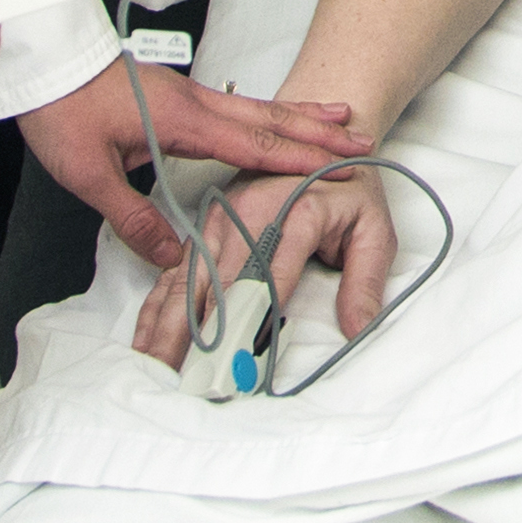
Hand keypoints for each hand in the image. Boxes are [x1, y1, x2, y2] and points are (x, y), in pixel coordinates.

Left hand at [21, 62, 366, 276]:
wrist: (43, 66)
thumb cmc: (61, 111)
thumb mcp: (88, 174)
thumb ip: (132, 217)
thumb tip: (171, 256)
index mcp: (182, 121)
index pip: (254, 143)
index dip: (299, 158)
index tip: (338, 166)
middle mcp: (195, 103)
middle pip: (269, 119)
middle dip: (318, 133)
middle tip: (361, 139)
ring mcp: (188, 96)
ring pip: (257, 107)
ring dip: (300, 115)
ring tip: (339, 117)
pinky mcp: (177, 96)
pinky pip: (238, 105)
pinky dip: (270, 110)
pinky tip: (277, 116)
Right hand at [130, 158, 396, 367]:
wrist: (323, 139)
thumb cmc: (351, 190)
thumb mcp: (376, 230)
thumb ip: (366, 281)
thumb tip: (357, 328)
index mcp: (296, 211)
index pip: (271, 278)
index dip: (255, 324)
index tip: (243, 364)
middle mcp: (248, 214)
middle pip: (220, 285)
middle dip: (203, 338)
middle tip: (191, 383)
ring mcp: (220, 220)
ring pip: (188, 281)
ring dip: (169, 328)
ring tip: (155, 371)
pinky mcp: (204, 227)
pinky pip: (174, 271)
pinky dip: (158, 307)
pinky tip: (146, 339)